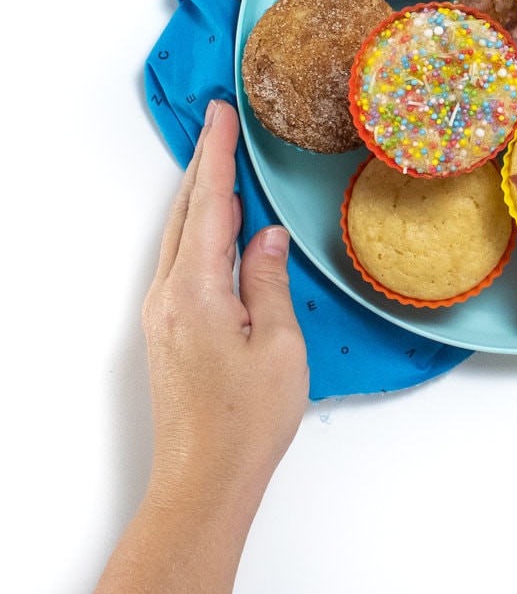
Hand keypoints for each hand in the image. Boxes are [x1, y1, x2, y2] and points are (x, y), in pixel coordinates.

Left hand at [143, 98, 307, 518]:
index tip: (221, 114)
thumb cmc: (247, 420)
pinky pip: (181, 261)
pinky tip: (218, 226)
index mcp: (195, 291)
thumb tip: (265, 239)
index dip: (217, 155)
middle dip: (204, 164)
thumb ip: (268, 282)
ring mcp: (162, 313)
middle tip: (220, 122)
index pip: (209, 205)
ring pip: (180, 236)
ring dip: (200, 196)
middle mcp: (167, 295)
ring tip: (221, 162)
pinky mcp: (168, 329)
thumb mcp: (278, 344)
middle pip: (185, 214)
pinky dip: (199, 229)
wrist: (204, 480)